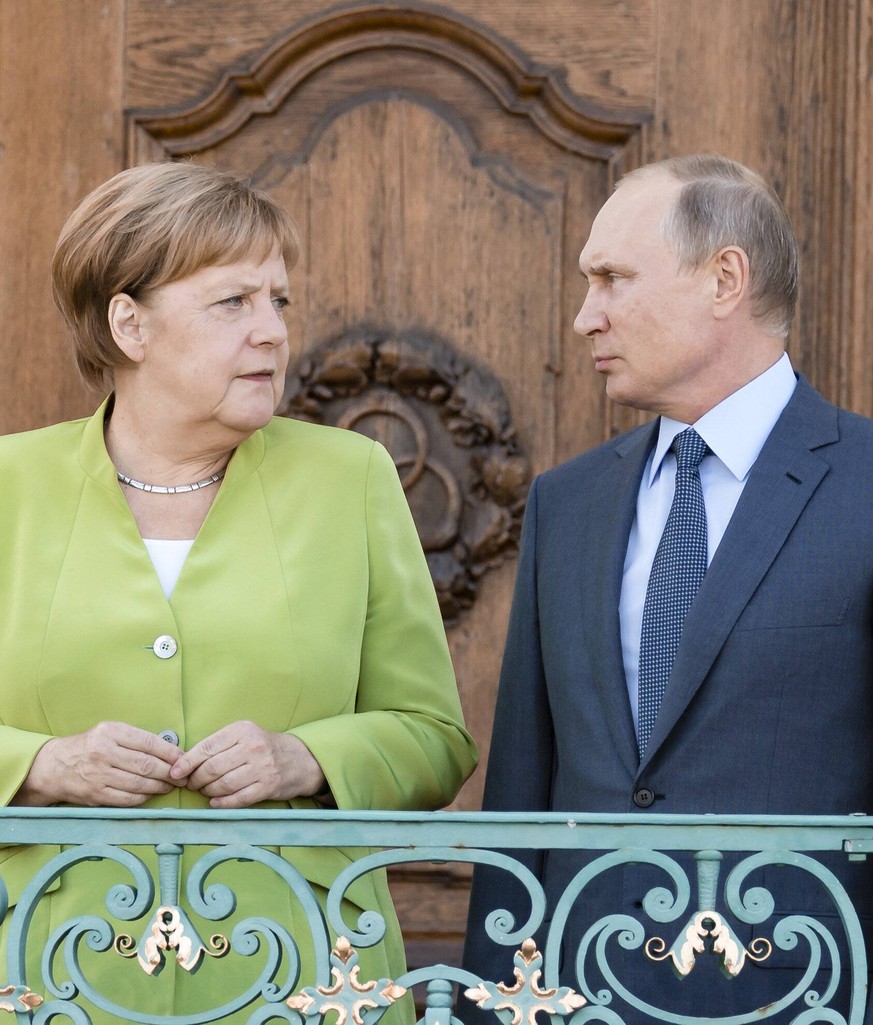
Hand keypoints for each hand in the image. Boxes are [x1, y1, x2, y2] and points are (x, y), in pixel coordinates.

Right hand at [12, 721, 184, 807]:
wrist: (55, 766)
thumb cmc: (90, 746)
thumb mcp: (110, 732)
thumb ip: (136, 739)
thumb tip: (170, 750)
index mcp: (110, 732)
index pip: (149, 742)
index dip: (171, 752)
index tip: (183, 758)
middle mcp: (104, 752)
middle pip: (146, 765)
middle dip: (169, 772)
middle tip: (182, 776)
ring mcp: (98, 775)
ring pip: (139, 784)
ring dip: (160, 787)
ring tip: (170, 785)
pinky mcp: (95, 795)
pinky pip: (127, 799)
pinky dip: (144, 797)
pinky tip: (151, 793)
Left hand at [170, 720, 325, 808]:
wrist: (300, 759)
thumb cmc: (264, 747)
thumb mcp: (244, 735)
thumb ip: (218, 745)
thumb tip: (184, 763)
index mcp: (242, 730)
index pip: (206, 747)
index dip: (186, 763)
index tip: (175, 773)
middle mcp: (252, 746)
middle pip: (212, 768)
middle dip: (196, 780)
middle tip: (192, 785)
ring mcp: (262, 767)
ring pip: (223, 784)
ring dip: (208, 792)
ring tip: (205, 792)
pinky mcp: (269, 786)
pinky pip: (238, 798)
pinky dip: (222, 803)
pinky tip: (216, 802)